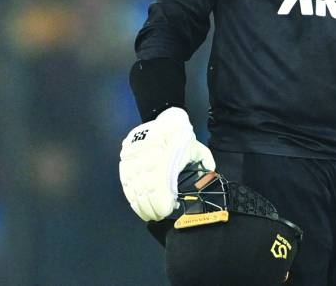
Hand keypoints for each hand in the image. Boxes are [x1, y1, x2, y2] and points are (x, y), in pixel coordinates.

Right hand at [118, 107, 214, 221]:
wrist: (164, 119)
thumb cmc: (182, 136)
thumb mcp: (196, 147)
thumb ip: (205, 161)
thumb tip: (210, 173)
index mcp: (166, 153)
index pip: (158, 182)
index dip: (160, 200)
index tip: (166, 210)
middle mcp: (146, 155)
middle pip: (144, 187)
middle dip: (150, 206)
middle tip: (157, 217)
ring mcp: (133, 156)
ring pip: (132, 185)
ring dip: (139, 203)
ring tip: (147, 214)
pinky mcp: (125, 157)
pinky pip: (125, 180)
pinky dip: (130, 194)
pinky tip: (136, 203)